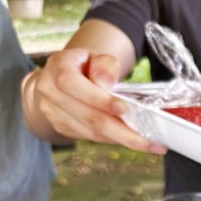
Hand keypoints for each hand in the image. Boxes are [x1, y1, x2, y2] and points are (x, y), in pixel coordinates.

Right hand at [25, 49, 165, 152]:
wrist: (60, 78)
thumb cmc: (84, 66)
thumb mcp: (96, 57)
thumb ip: (105, 65)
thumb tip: (106, 84)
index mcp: (58, 68)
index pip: (72, 84)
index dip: (98, 99)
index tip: (123, 109)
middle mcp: (50, 92)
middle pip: (89, 117)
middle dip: (122, 131)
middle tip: (150, 141)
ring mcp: (54, 113)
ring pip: (92, 132)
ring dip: (122, 139)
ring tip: (148, 143)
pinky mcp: (62, 128)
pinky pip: (91, 137)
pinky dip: (112, 139)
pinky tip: (129, 138)